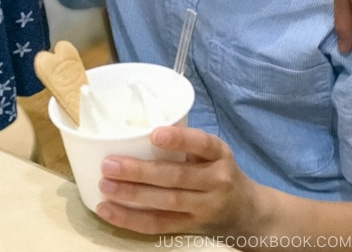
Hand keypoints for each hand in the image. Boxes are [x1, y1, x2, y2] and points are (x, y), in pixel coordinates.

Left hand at [96, 126, 255, 237]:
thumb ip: (185, 140)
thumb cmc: (218, 170)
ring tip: (105, 185)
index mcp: (218, 154)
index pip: (201, 143)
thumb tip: (137, 125)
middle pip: (176, 176)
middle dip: (139, 171)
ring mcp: (205, 207)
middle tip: (109, 163)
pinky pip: (159, 225)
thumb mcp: (212, 151)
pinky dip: (131, 219)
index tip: (154, 134)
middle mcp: (215, 180)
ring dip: (131, 195)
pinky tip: (108, 210)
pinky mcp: (192, 228)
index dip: (179, 139)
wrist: (247, 210)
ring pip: (165, 202)